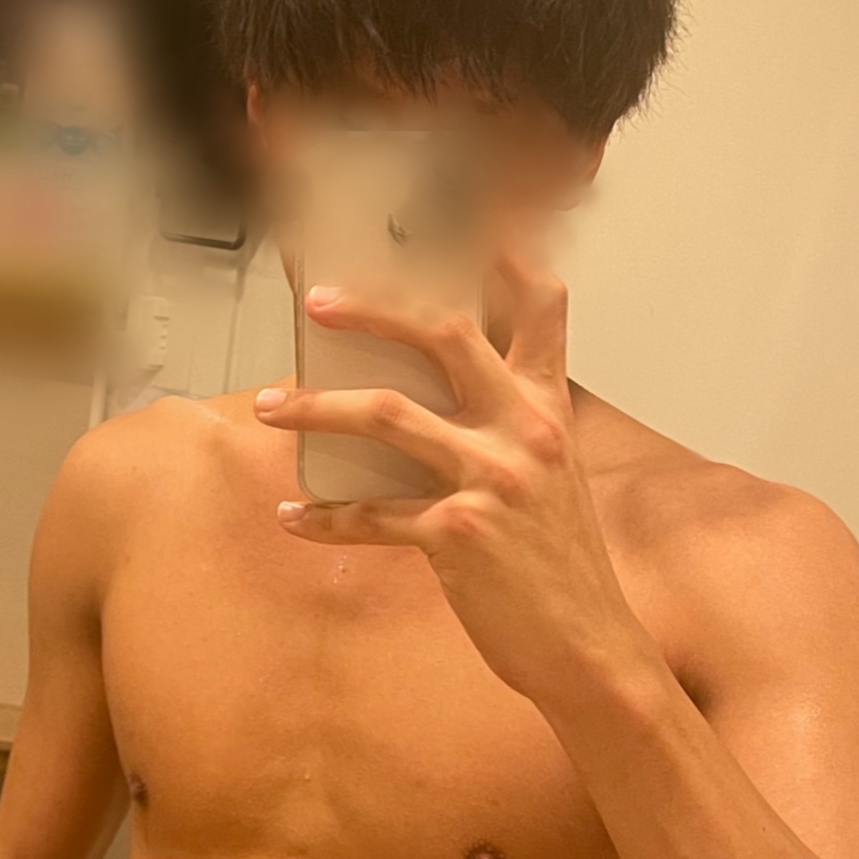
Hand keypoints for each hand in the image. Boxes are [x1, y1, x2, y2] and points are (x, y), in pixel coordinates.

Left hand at [255, 255, 655, 712]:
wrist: (590, 650)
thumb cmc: (560, 561)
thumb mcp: (553, 475)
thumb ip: (508, 421)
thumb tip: (428, 390)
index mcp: (548, 407)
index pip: (539, 306)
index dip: (507, 251)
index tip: (472, 208)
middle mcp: (525, 430)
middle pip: (443, 334)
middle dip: (373, 309)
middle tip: (317, 302)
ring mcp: (492, 480)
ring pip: (386, 416)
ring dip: (315, 407)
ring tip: (268, 406)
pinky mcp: (458, 536)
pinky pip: (372, 516)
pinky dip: (324, 515)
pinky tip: (291, 514)